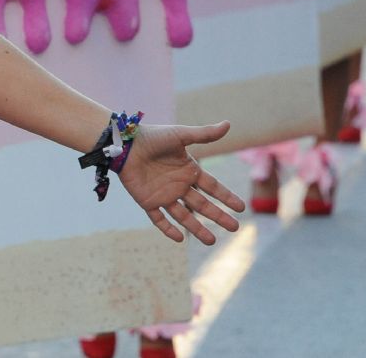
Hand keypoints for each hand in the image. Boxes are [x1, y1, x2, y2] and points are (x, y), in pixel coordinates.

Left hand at [119, 121, 244, 243]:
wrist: (124, 143)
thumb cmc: (152, 137)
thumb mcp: (180, 135)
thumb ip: (204, 134)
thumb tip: (228, 123)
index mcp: (188, 171)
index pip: (212, 187)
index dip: (226, 197)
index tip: (241, 208)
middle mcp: (178, 185)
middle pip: (202, 205)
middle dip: (218, 216)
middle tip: (235, 228)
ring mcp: (163, 194)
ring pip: (184, 216)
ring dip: (197, 228)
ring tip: (211, 242)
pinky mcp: (147, 201)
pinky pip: (158, 219)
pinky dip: (167, 229)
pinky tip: (179, 239)